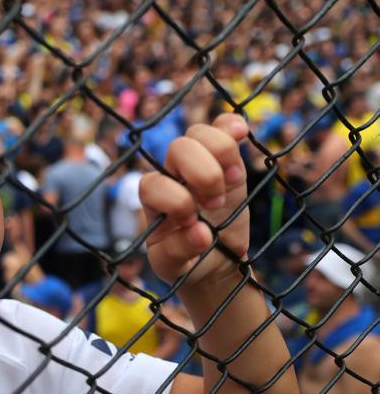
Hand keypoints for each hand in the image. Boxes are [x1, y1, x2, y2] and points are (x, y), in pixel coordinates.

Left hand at [139, 113, 248, 285]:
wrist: (213, 261)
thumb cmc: (186, 262)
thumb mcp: (174, 267)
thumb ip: (178, 252)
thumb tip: (200, 234)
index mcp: (153, 200)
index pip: (152, 184)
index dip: (175, 201)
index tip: (193, 222)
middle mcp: (172, 176)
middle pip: (178, 147)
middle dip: (203, 174)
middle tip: (213, 205)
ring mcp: (199, 164)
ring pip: (199, 133)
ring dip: (221, 154)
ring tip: (231, 181)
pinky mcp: (227, 162)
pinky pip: (224, 128)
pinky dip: (231, 125)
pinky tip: (241, 132)